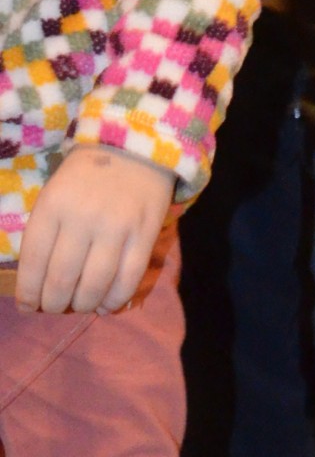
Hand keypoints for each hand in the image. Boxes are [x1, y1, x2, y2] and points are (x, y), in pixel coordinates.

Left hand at [16, 146, 173, 314]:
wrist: (134, 148)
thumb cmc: (86, 175)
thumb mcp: (54, 194)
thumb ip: (46, 232)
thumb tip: (41, 281)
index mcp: (53, 206)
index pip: (33, 260)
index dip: (28, 292)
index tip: (27, 307)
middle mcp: (82, 218)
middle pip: (62, 278)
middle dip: (54, 303)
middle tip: (54, 308)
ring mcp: (116, 228)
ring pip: (95, 284)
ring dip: (83, 304)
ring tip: (79, 306)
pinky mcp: (144, 235)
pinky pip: (128, 279)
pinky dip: (114, 299)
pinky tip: (106, 306)